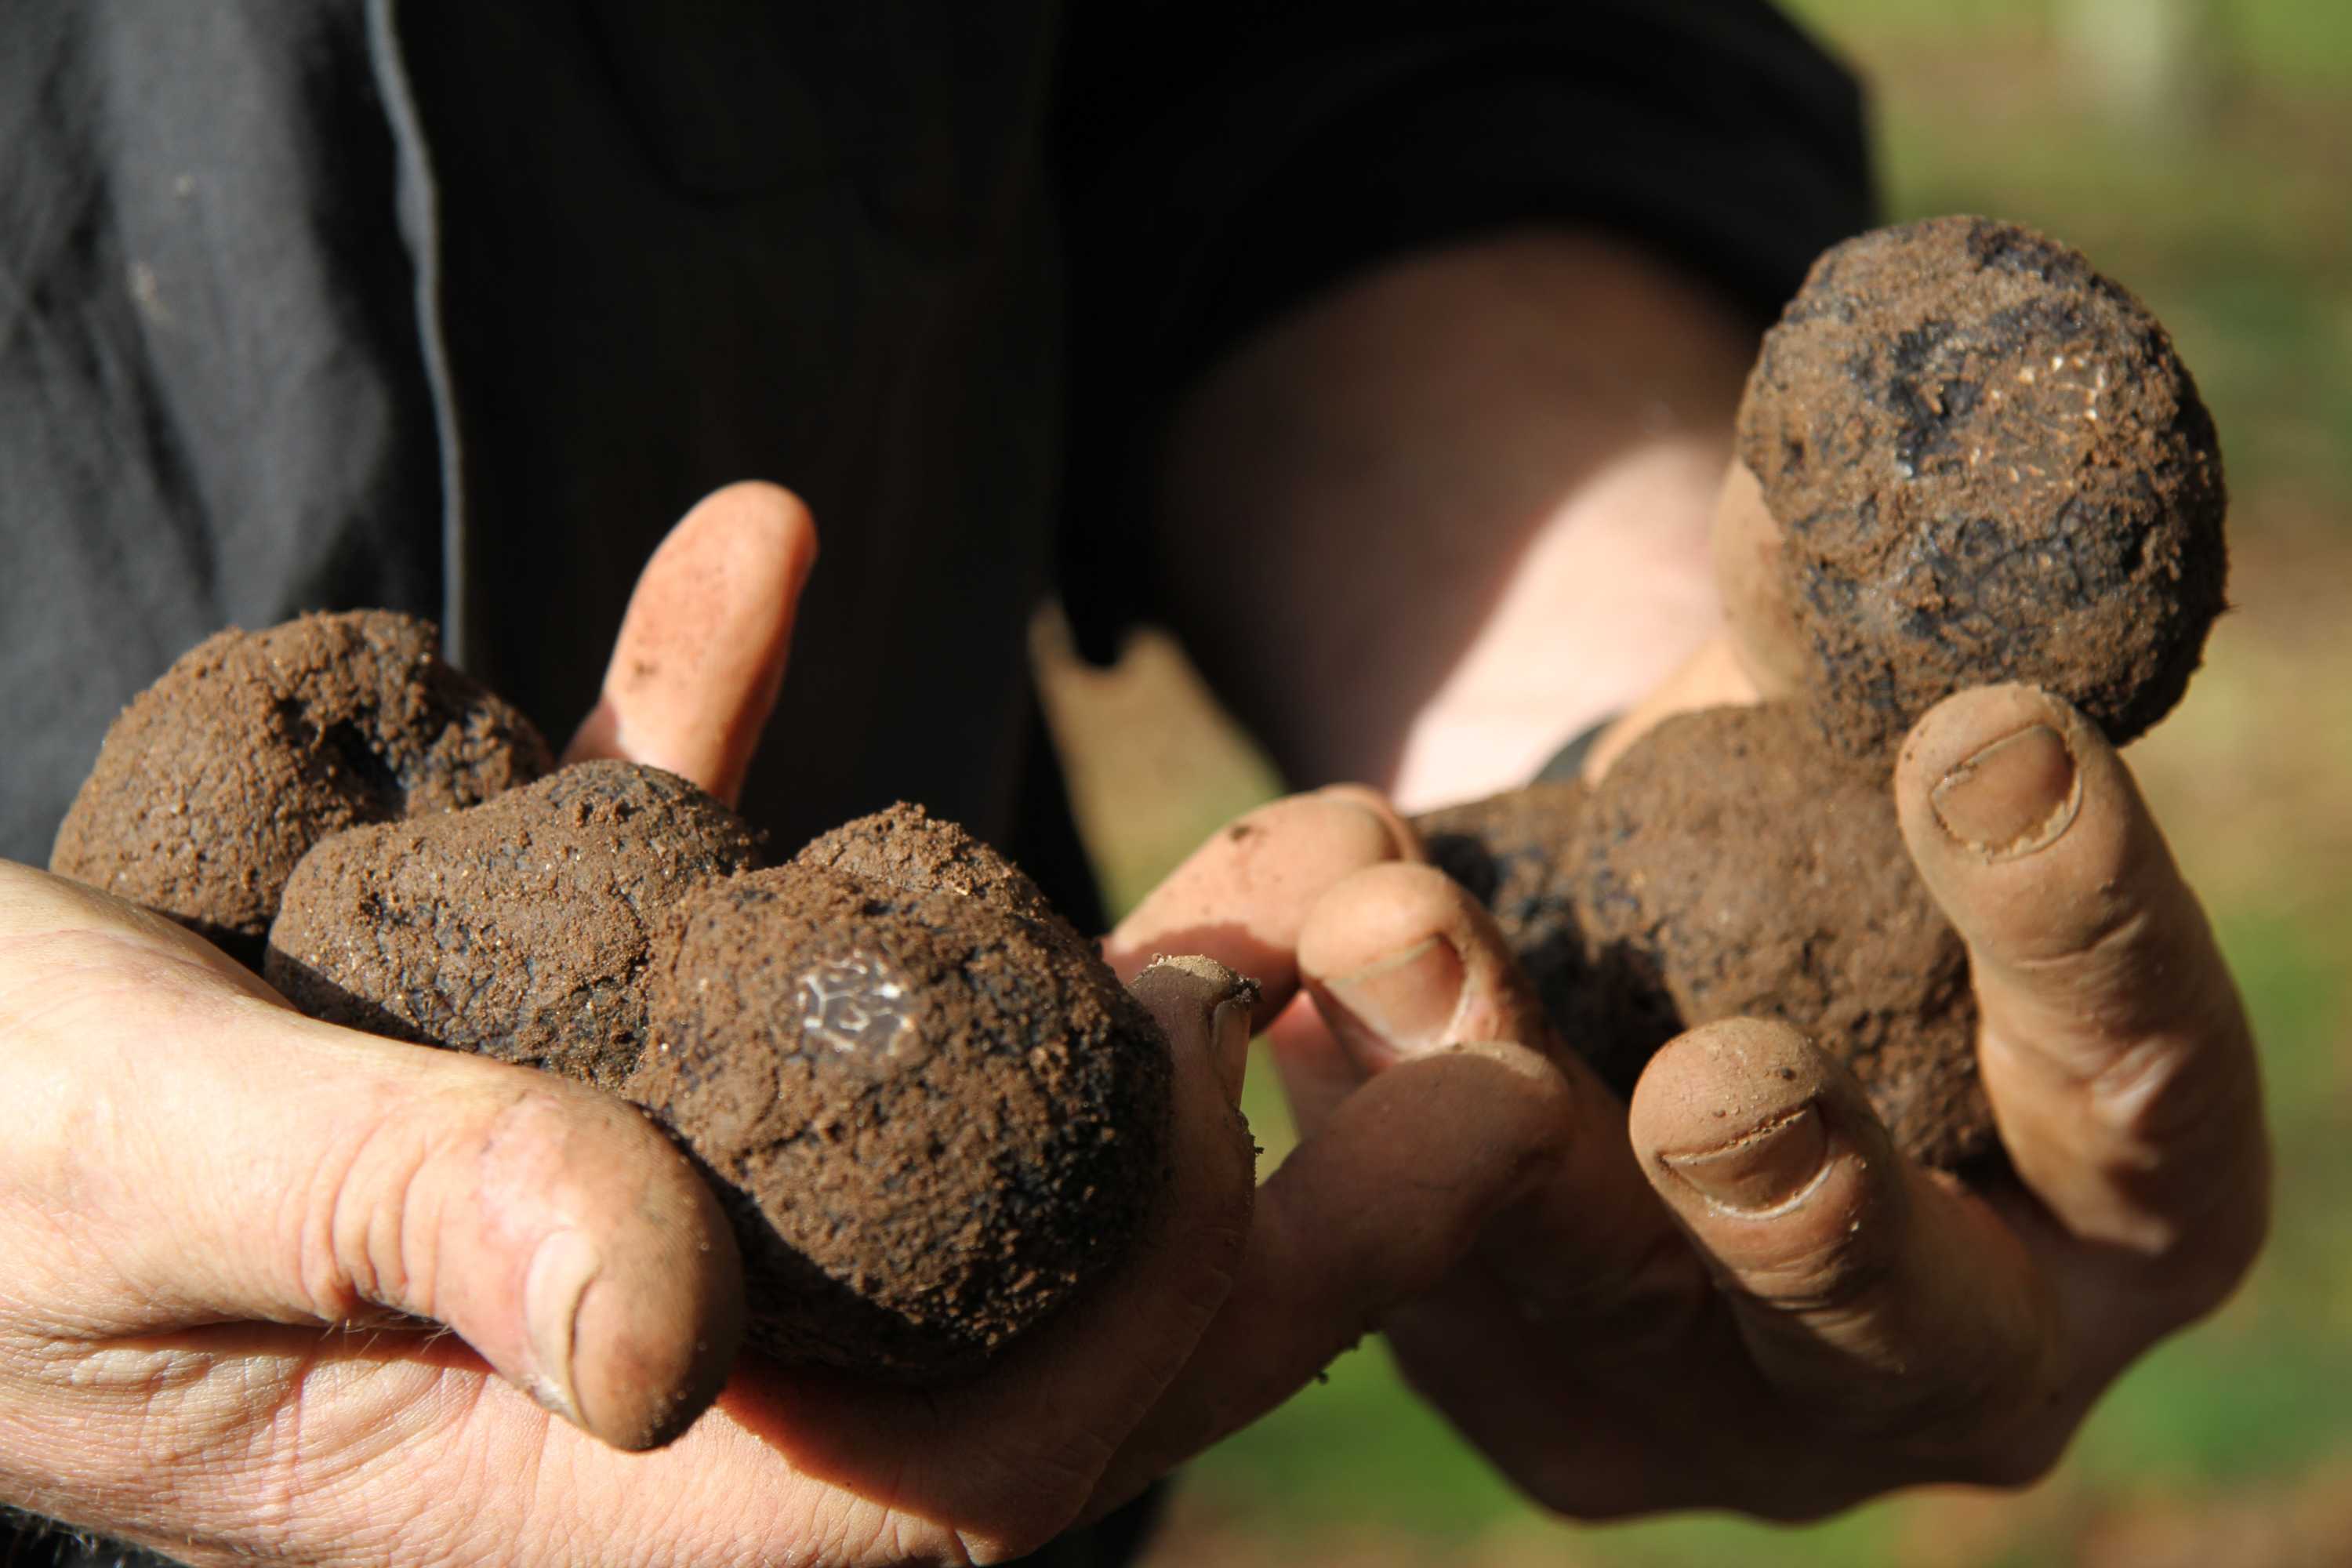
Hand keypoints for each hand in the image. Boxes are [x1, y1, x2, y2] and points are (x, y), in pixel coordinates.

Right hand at [0, 484, 1303, 1565]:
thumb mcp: (142, 1172)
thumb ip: (411, 1221)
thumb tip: (677, 1339)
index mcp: (558, 1480)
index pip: (945, 1472)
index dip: (1160, 1318)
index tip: (1281, 1099)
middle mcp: (622, 1355)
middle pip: (1001, 1317)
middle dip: (1239, 1203)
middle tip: (1443, 1041)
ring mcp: (592, 1187)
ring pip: (894, 1130)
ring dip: (1061, 1004)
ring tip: (1235, 879)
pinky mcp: (518, 1027)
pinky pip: (662, 900)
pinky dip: (703, 735)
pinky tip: (742, 550)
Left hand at [1125, 683, 2265, 1518]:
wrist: (1632, 968)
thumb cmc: (1795, 841)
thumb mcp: (1837, 738)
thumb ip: (1845, 642)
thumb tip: (1814, 444)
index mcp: (2122, 1190)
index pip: (2143, 1084)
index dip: (2079, 923)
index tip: (1984, 738)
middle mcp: (1957, 1353)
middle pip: (1896, 1323)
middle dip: (1798, 1196)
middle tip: (1715, 1084)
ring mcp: (1736, 1414)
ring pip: (1608, 1310)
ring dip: (1488, 1120)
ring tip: (1388, 933)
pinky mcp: (1549, 1413)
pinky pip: (1437, 1299)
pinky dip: (1350, 1133)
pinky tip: (1274, 993)